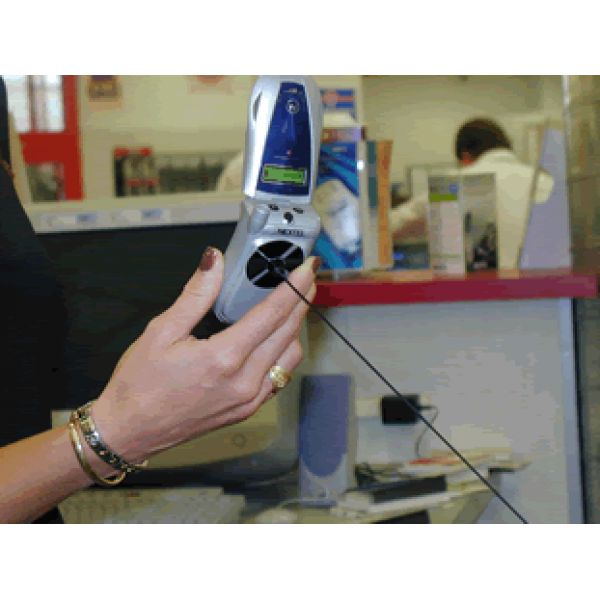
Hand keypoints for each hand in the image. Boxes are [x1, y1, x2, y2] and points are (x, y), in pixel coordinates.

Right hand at [91, 247, 318, 462]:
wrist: (130, 431)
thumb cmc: (139, 384)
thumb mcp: (161, 331)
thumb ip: (195, 294)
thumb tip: (214, 260)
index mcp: (224, 358)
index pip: (272, 314)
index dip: (294, 287)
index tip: (307, 268)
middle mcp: (244, 381)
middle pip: (288, 333)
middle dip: (301, 301)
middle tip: (306, 278)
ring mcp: (249, 399)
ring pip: (290, 357)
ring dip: (294, 328)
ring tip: (292, 305)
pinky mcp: (248, 409)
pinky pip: (279, 377)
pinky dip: (284, 353)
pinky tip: (275, 339)